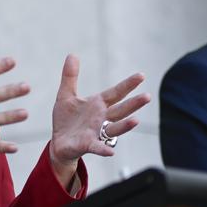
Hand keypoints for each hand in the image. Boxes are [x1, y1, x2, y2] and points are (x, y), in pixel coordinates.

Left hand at [49, 54, 150, 176]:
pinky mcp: (88, 145)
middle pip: (121, 110)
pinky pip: (98, 147)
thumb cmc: (66, 119)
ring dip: (125, 125)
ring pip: (114, 128)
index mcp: (97, 104)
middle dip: (133, 104)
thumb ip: (70, 76)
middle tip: (148, 96)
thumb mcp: (66, 95)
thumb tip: (72, 54)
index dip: (128, 85)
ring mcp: (97, 132)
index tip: (141, 75)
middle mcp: (101, 118)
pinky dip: (104, 149)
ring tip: (136, 120)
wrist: (58, 142)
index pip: (116, 93)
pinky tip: (111, 152)